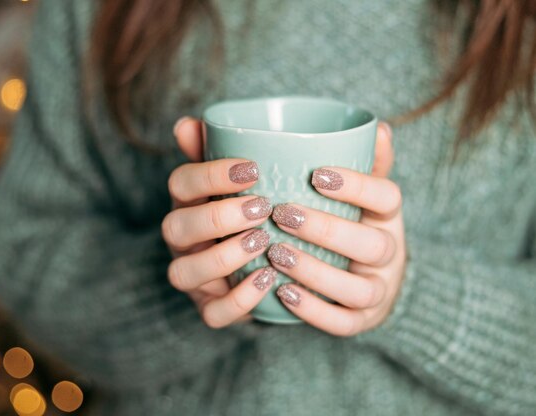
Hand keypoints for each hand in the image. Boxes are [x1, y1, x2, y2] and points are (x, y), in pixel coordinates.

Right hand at [162, 117, 275, 328]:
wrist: (267, 263)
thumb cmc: (252, 212)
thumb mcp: (239, 182)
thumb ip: (217, 151)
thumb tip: (187, 123)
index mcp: (187, 204)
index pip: (179, 184)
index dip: (210, 175)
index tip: (252, 169)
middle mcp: (182, 241)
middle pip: (176, 227)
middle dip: (217, 216)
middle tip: (261, 207)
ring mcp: (193, 277)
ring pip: (185, 273)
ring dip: (223, 257)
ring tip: (262, 242)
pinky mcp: (210, 308)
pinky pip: (212, 314)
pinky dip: (238, 299)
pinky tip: (267, 279)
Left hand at [270, 123, 406, 335]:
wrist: (375, 278)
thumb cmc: (356, 222)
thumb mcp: (365, 194)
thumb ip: (366, 162)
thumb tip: (377, 128)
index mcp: (389, 217)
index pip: (388, 198)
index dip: (357, 186)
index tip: (316, 174)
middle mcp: (390, 254)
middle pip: (371, 245)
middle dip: (325, 230)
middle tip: (281, 214)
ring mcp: (379, 291)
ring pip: (358, 289)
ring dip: (315, 271)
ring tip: (275, 254)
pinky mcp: (363, 321)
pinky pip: (343, 323)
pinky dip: (314, 310)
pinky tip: (282, 292)